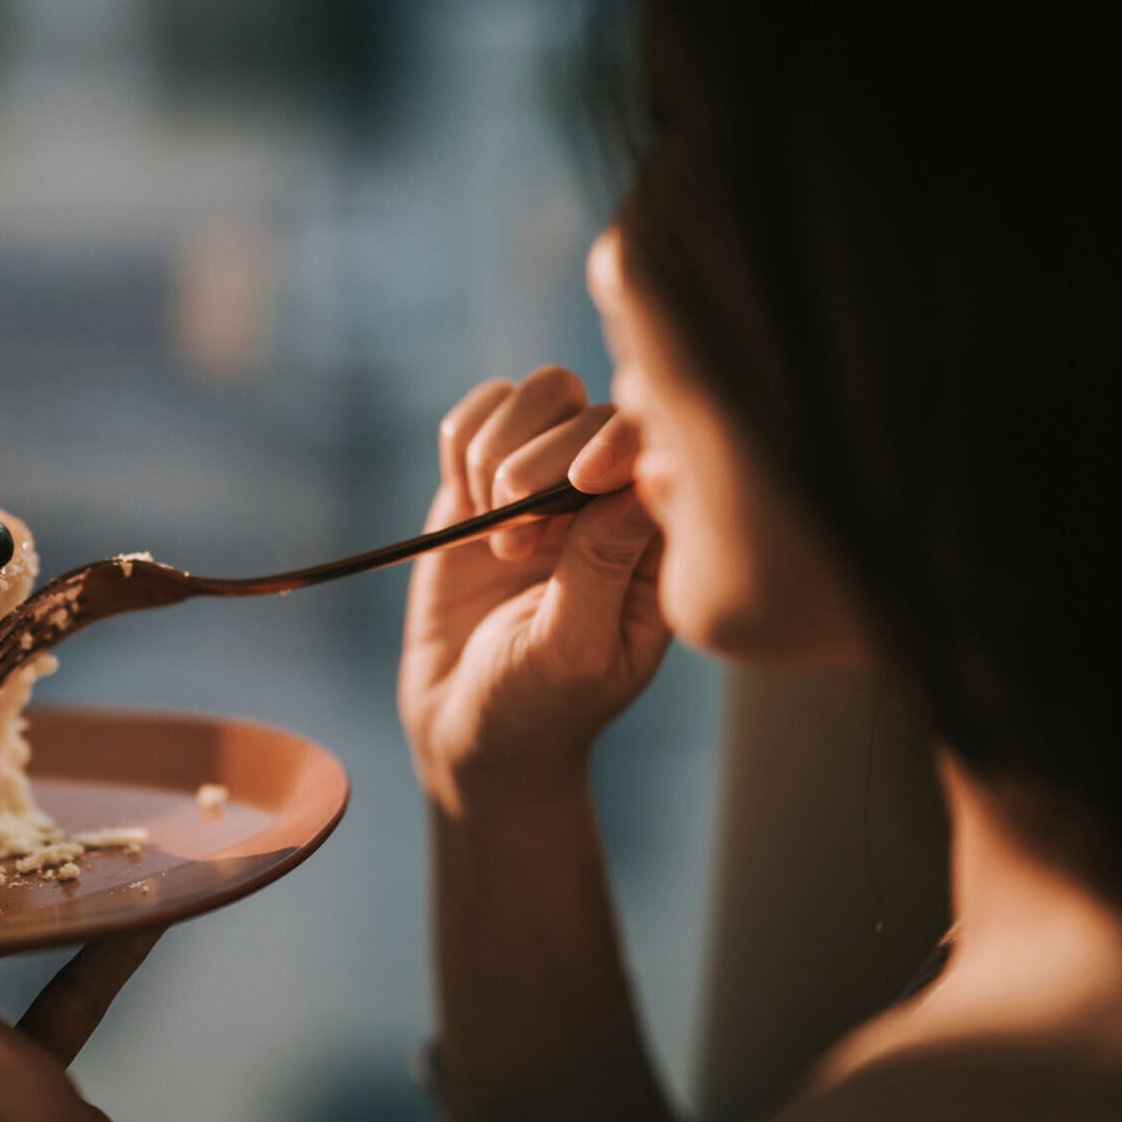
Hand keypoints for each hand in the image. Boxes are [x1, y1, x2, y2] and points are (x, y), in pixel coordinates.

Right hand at [399, 366, 668, 813]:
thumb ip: (603, 567)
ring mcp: (546, 480)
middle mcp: (609, 497)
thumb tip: (643, 476)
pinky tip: (465, 506)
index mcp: (657, 541)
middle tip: (519, 543)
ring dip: (499, 453)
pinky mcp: (483, 479)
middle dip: (542, 464)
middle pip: (589, 408)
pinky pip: (478, 414)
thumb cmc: (536, 709)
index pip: (656, 445)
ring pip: (537, 394)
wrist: (464, 727)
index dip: (616, 442)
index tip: (580, 483)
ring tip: (495, 533)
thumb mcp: (574, 653)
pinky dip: (464, 444)